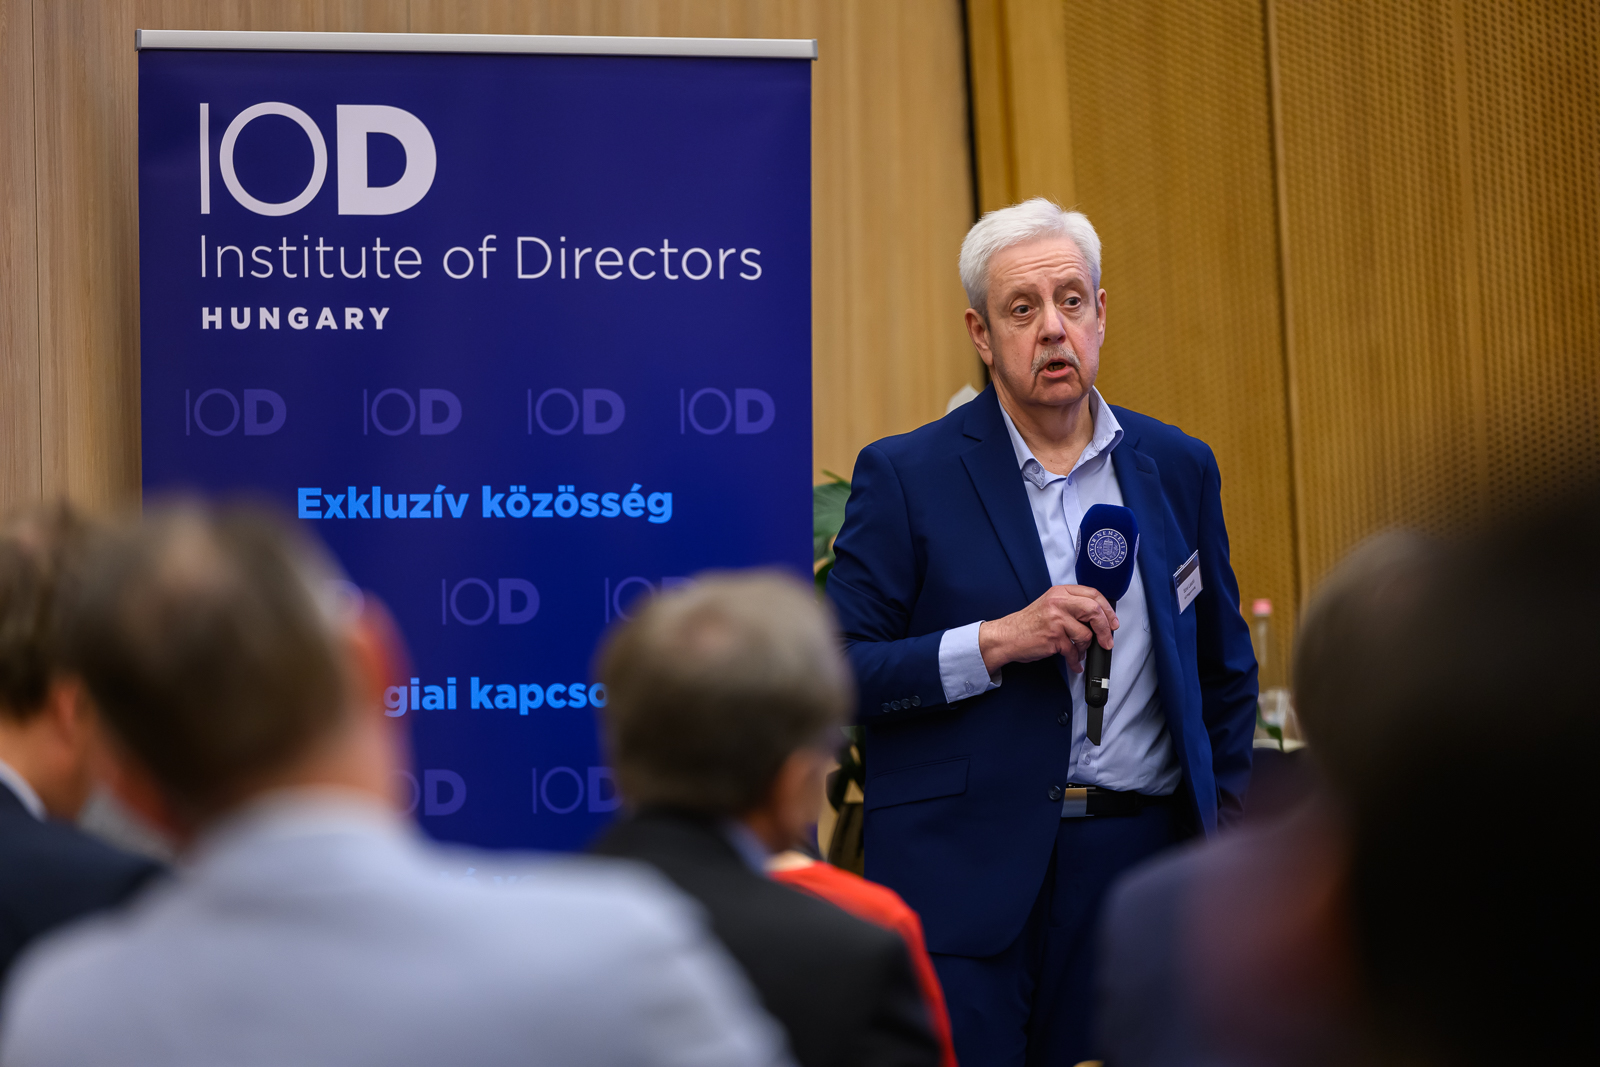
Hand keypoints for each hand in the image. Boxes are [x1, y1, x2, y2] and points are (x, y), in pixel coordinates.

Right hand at [979, 585, 1118, 673]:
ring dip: (1085, 648)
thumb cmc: (1028, 624)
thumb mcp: (1050, 606)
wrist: (1007, 636)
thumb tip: (1098, 619)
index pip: (1093, 594)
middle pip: (1094, 610)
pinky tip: (1074, 662)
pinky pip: (1074, 650)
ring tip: (1079, 652)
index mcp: (1060, 592)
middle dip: (1106, 629)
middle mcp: (1058, 602)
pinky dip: (1076, 660)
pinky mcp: (1053, 636)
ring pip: (1086, 634)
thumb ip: (1072, 606)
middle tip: (1107, 640)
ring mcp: (1056, 619)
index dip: (1107, 610)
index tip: (1112, 622)